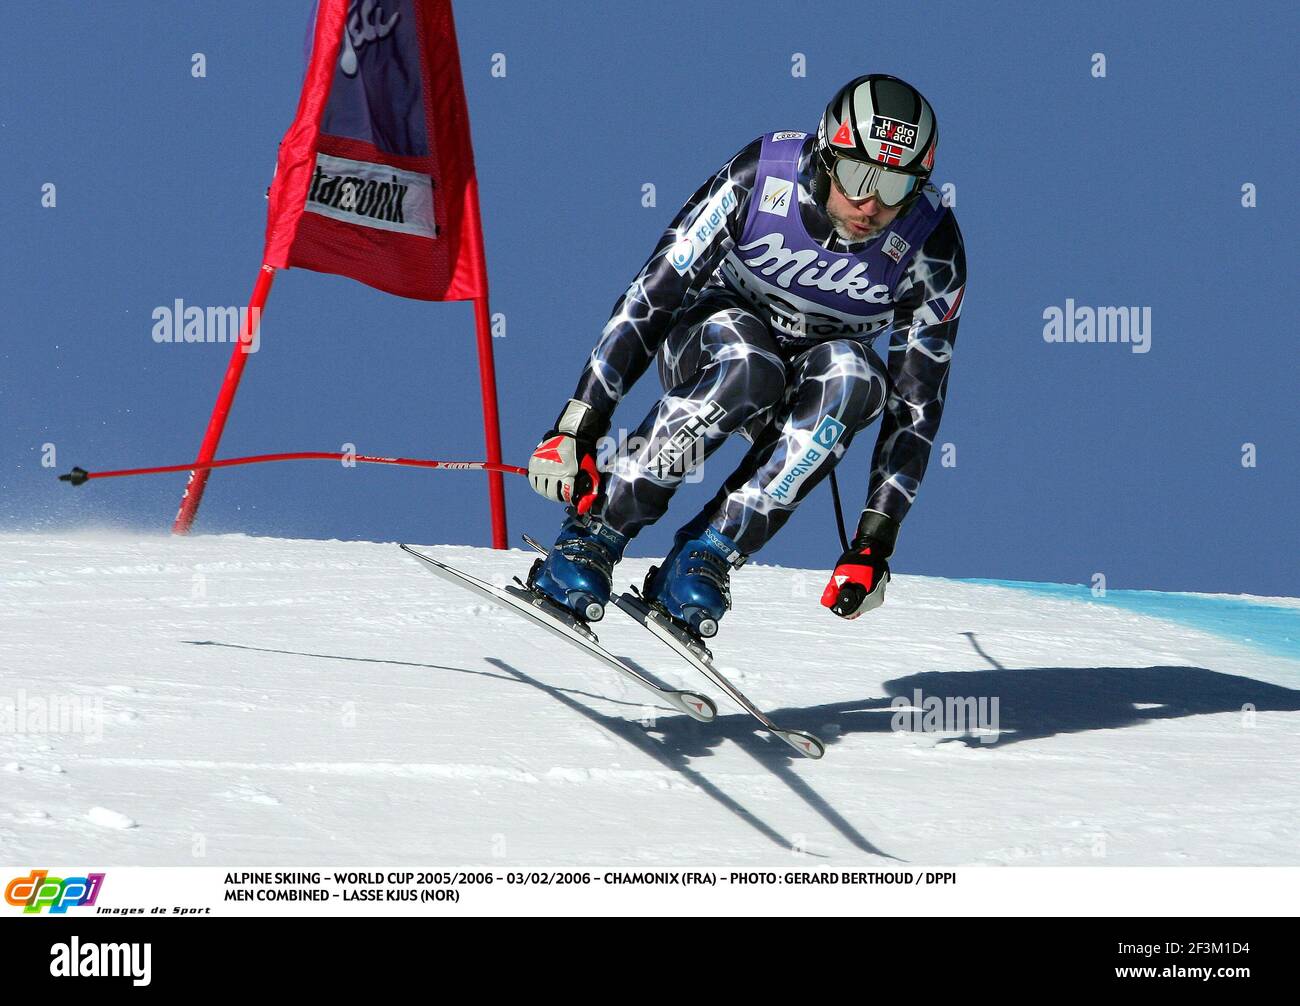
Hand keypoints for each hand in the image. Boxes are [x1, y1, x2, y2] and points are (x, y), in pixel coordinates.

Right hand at [528, 399, 605, 514]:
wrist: (572, 434)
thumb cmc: (583, 454)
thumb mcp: (590, 472)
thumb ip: (588, 491)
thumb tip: (580, 509)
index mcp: (567, 472)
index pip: (565, 495)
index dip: (570, 498)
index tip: (572, 496)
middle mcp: (552, 469)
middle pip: (551, 494)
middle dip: (559, 496)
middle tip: (563, 493)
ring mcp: (541, 465)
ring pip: (541, 489)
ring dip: (548, 491)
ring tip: (555, 487)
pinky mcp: (534, 462)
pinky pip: (533, 481)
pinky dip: (539, 484)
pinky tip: (546, 482)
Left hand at [820, 511, 897, 618]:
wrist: (873, 548)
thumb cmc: (858, 559)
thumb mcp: (842, 573)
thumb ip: (833, 589)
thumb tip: (825, 602)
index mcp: (868, 599)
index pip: (849, 613)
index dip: (838, 607)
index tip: (833, 598)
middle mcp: (875, 600)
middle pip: (854, 608)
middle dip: (844, 599)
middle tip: (840, 585)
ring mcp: (878, 595)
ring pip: (859, 602)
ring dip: (851, 594)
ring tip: (848, 579)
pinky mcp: (878, 591)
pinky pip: (865, 596)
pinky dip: (857, 591)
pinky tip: (855, 579)